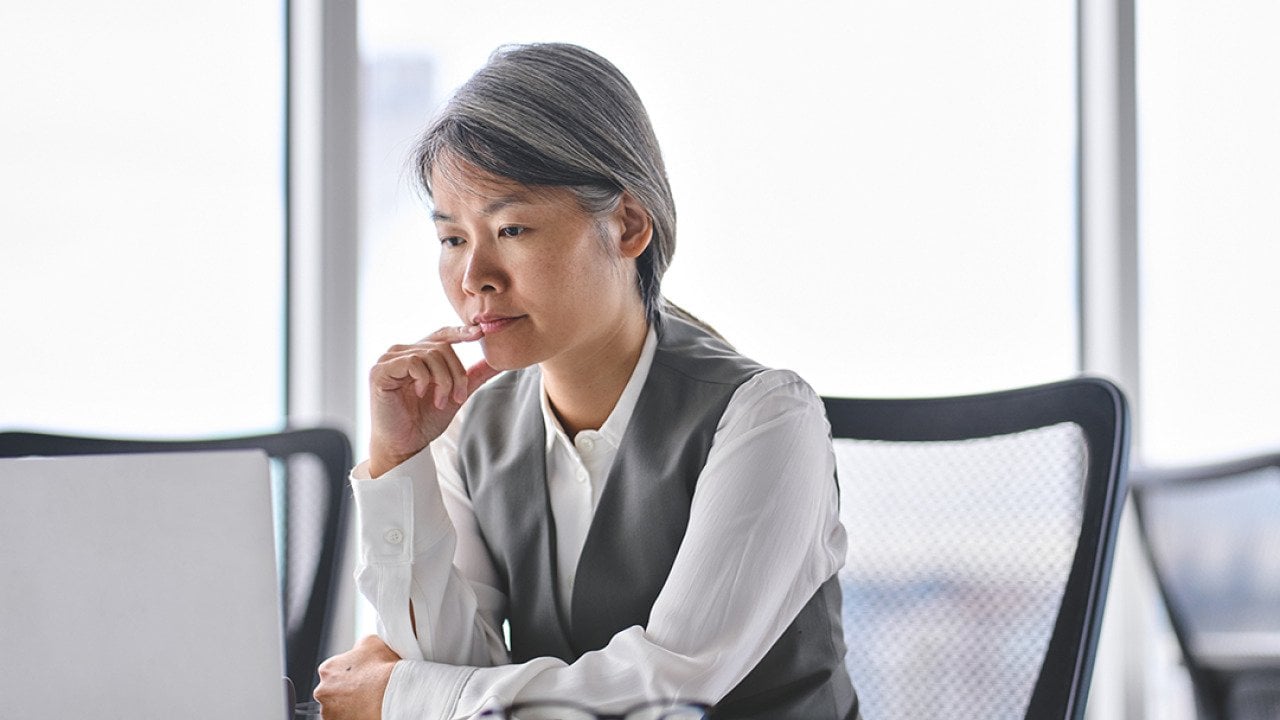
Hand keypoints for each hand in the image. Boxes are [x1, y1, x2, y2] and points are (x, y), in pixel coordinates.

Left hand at [313, 635, 399, 719]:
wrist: (392, 694)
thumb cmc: (384, 668)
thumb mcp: (372, 642)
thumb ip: (359, 646)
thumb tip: (359, 649)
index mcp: (327, 669)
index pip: (334, 670)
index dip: (352, 672)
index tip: (364, 675)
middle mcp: (322, 691)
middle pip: (334, 690)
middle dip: (348, 690)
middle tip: (367, 689)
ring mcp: (329, 712)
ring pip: (338, 708)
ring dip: (350, 704)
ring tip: (369, 701)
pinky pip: (346, 719)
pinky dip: (355, 715)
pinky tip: (368, 710)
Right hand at [368, 325, 500, 475]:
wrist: (404, 445)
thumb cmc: (425, 421)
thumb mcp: (456, 395)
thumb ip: (474, 376)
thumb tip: (498, 361)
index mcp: (418, 354)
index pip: (442, 335)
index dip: (460, 332)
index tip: (480, 334)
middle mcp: (402, 352)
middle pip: (441, 347)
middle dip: (456, 374)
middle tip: (458, 397)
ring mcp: (389, 360)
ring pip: (430, 354)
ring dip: (443, 380)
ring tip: (440, 402)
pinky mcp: (380, 371)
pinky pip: (412, 362)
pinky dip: (424, 379)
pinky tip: (421, 394)